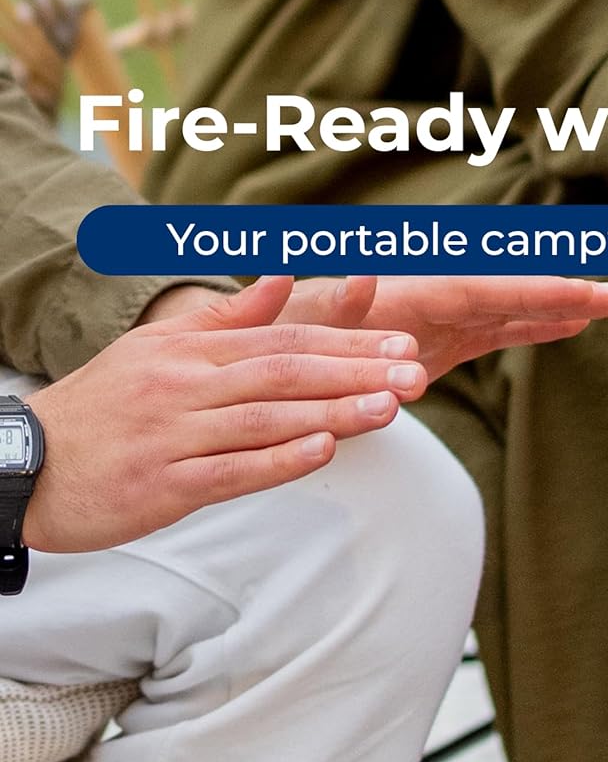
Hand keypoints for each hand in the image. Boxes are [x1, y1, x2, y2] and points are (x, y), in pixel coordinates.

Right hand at [23, 276, 430, 552]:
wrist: (26, 467)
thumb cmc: (106, 410)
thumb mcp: (158, 350)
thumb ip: (225, 319)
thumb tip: (282, 276)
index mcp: (188, 351)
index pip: (282, 339)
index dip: (346, 340)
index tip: (401, 344)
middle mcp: (184, 387)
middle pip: (283, 372)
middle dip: (355, 370)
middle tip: (415, 373)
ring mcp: (175, 435)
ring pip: (265, 419)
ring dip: (332, 411)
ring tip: (390, 407)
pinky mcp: (166, 485)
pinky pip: (231, 471)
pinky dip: (278, 460)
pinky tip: (323, 449)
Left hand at [274, 275, 607, 379]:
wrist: (252, 355)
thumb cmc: (262, 338)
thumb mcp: (286, 320)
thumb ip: (324, 301)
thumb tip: (361, 275)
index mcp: (399, 294)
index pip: (481, 291)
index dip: (533, 293)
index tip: (581, 293)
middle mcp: (425, 299)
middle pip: (507, 294)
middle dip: (563, 294)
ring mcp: (435, 321)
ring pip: (509, 311)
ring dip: (558, 309)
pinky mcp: (436, 344)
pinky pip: (492, 333)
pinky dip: (529, 329)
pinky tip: (568, 327)